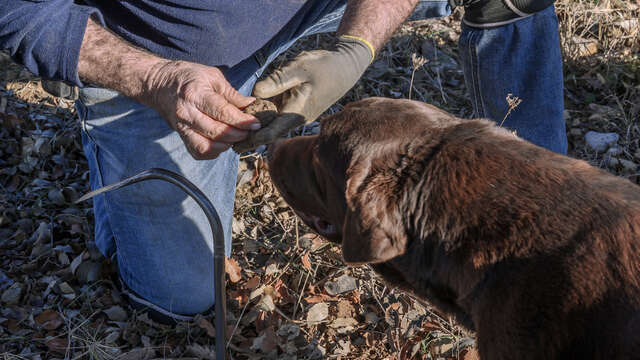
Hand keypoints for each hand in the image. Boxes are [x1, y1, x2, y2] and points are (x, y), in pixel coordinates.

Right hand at [141, 60, 260, 159]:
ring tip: (236, 137)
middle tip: (250, 132)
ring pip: (206, 147)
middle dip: (238, 135)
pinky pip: (198, 152)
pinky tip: (222, 143)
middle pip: (216, 132)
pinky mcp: (180, 136)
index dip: (242, 121)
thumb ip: (232, 94)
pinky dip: (213, 152)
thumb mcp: (212, 76)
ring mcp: (182, 127)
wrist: (158, 83)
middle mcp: (187, 113)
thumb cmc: (188, 76)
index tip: (256, 124)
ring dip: (226, 146)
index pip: (223, 112)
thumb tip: (252, 105)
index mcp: (196, 94)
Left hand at [236, 36, 372, 150]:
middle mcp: (296, 117)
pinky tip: (252, 121)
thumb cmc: (323, 67)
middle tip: (232, 147)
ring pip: (274, 124)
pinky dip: (265, 120)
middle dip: (252, 139)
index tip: (238, 145)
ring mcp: (297, 113)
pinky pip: (279, 116)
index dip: (254, 138)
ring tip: (238, 139)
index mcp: (297, 111)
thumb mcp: (299, 68)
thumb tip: (255, 94)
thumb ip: (276, 81)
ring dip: (257, 130)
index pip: (272, 131)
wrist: (344, 67)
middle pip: (271, 131)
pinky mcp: (297, 108)